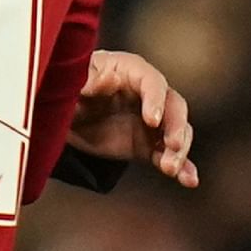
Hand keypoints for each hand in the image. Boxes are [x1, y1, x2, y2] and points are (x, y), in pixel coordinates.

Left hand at [65, 50, 198, 188]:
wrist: (62, 117)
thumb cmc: (68, 90)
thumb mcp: (72, 85)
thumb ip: (89, 82)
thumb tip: (111, 78)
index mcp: (129, 70)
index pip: (153, 82)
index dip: (156, 100)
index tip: (152, 120)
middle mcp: (147, 94)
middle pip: (174, 106)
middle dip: (177, 126)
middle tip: (173, 145)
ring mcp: (151, 121)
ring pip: (177, 132)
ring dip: (179, 151)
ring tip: (171, 169)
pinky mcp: (148, 144)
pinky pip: (168, 154)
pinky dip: (181, 167)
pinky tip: (189, 180)